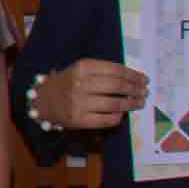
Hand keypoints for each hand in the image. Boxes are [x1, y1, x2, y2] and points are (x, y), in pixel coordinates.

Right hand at [32, 58, 147, 131]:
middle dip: (135, 90)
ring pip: (114, 105)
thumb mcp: (81, 69)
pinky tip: (122, 114)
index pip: (116, 70)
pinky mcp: (79, 120)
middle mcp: (80, 84)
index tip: (144, 80)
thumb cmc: (68, 83)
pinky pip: (107, 120)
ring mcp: (79, 103)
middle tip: (144, 92)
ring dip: (131, 104)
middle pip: (117, 86)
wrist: (43, 100)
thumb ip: (104, 72)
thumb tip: (134, 79)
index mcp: (82, 67)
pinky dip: (118, 117)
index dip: (134, 76)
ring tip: (139, 103)